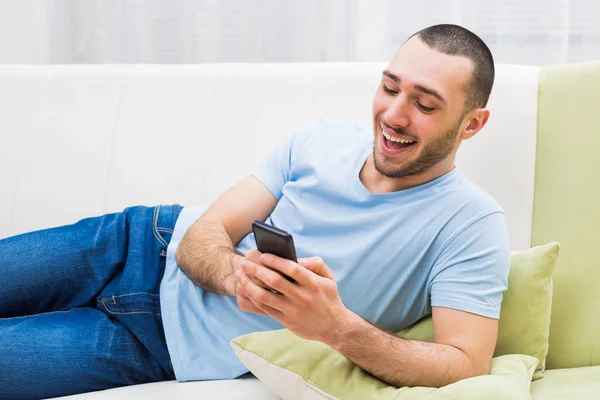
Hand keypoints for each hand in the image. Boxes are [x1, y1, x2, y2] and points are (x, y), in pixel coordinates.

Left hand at [235, 251, 351, 342]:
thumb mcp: (329, 278)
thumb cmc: (329, 298)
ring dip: (249, 285)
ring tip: (240, 276)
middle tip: (244, 263)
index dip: (276, 261)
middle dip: (256, 270)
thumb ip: (316, 264)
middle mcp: (303, 297)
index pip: (292, 269)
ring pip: (265, 296)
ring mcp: (293, 310)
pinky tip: (246, 290)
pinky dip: (253, 298)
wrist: (334, 327)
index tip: (263, 255)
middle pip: (274, 281)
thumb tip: (298, 259)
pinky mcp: (286, 320)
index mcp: (314, 284)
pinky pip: (265, 308)